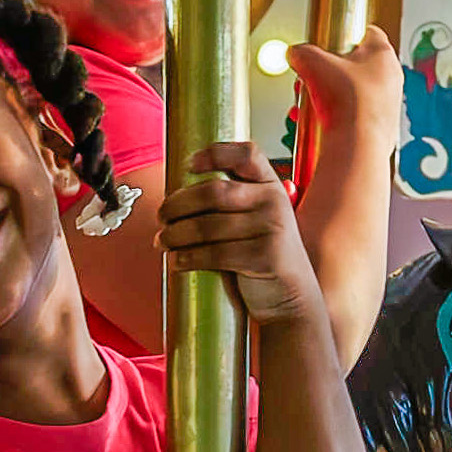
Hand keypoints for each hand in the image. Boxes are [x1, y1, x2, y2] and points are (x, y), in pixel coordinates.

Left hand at [156, 142, 324, 326]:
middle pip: (213, 192)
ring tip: (162, 241)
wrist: (291, 297)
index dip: (216, 154)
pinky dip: (188, 258)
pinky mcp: (265, 257)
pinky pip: (215, 254)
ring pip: (207, 225)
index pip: (246, 154)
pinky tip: (176, 261)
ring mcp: (272, 228)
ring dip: (175, 234)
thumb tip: (175, 198)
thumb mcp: (255, 221)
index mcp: (269, 186)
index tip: (189, 165)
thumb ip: (231, 204)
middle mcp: (274, 201)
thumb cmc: (260, 257)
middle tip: (161, 216)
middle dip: (177, 205)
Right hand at [288, 25, 400, 149]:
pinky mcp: (379, 128)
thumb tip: (295, 52)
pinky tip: (320, 122)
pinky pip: (354, 116)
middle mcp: (391, 78)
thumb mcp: (314, 64)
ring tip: (311, 103)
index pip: (368, 33)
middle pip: (356, 66)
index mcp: (383, 55)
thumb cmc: (350, 103)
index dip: (346, 35)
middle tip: (313, 77)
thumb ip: (302, 53)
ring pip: (353, 93)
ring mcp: (387, 104)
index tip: (331, 41)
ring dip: (330, 97)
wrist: (359, 146)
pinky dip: (336, 117)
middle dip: (329, 73)